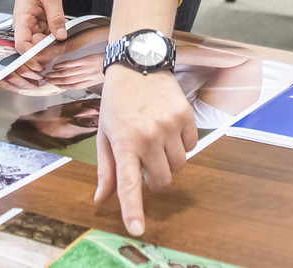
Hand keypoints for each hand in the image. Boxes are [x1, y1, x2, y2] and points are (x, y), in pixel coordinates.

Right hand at [11, 0, 66, 52]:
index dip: (33, 56)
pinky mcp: (35, 25)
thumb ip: (56, 17)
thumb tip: (61, 36)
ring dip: (52, 42)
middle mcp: (23, 26)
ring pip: (40, 43)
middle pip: (32, 48)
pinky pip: (44, 36)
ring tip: (62, 34)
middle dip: (48, 50)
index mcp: (22, 20)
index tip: (47, 59)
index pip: (22, 46)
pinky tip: (59, 29)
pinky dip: (52, 35)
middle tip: (63, 46)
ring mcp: (29, 26)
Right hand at [46, 53, 105, 88]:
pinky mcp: (85, 60)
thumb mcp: (98, 78)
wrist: (114, 60)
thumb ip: (87, 80)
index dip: (62, 87)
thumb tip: (76, 82)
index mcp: (89, 82)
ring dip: (56, 75)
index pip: (73, 86)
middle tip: (47, 80)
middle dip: (56, 81)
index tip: (55, 85)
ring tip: (49, 74)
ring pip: (67, 73)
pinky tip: (56, 66)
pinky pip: (71, 64)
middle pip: (67, 80)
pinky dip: (62, 65)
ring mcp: (85, 68)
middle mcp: (85, 77)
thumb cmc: (107, 68)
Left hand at [94, 66, 195, 236]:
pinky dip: (182, 145)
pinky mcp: (186, 116)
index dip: (133, 208)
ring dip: (169, 161)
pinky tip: (169, 128)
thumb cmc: (117, 103)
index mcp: (123, 142)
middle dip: (155, 178)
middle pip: (162, 180)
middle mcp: (147, 136)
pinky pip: (191, 146)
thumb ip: (105, 168)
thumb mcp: (105, 133)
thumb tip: (101, 198)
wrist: (138, 64)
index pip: (127, 183)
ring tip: (156, 140)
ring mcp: (169, 126)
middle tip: (145, 161)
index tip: (137, 228)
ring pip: (178, 166)